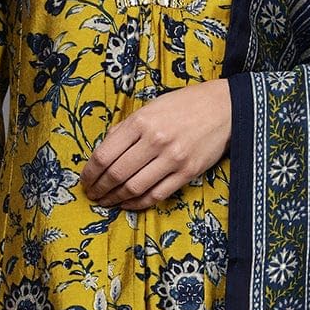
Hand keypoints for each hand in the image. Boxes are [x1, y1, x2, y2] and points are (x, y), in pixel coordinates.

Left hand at [79, 78, 231, 207]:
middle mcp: (155, 140)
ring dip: (115, 199)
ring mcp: (173, 158)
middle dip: (99, 189)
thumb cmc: (184, 105)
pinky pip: (157, 195)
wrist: (224, 108)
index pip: (104, 155)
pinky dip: (138, 203)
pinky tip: (128, 204)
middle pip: (116, 174)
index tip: (85, 181)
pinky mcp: (188, 173)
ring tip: (106, 202)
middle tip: (92, 195)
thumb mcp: (150, 107)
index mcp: (141, 122)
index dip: (89, 173)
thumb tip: (104, 152)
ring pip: (134, 188)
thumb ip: (126, 128)